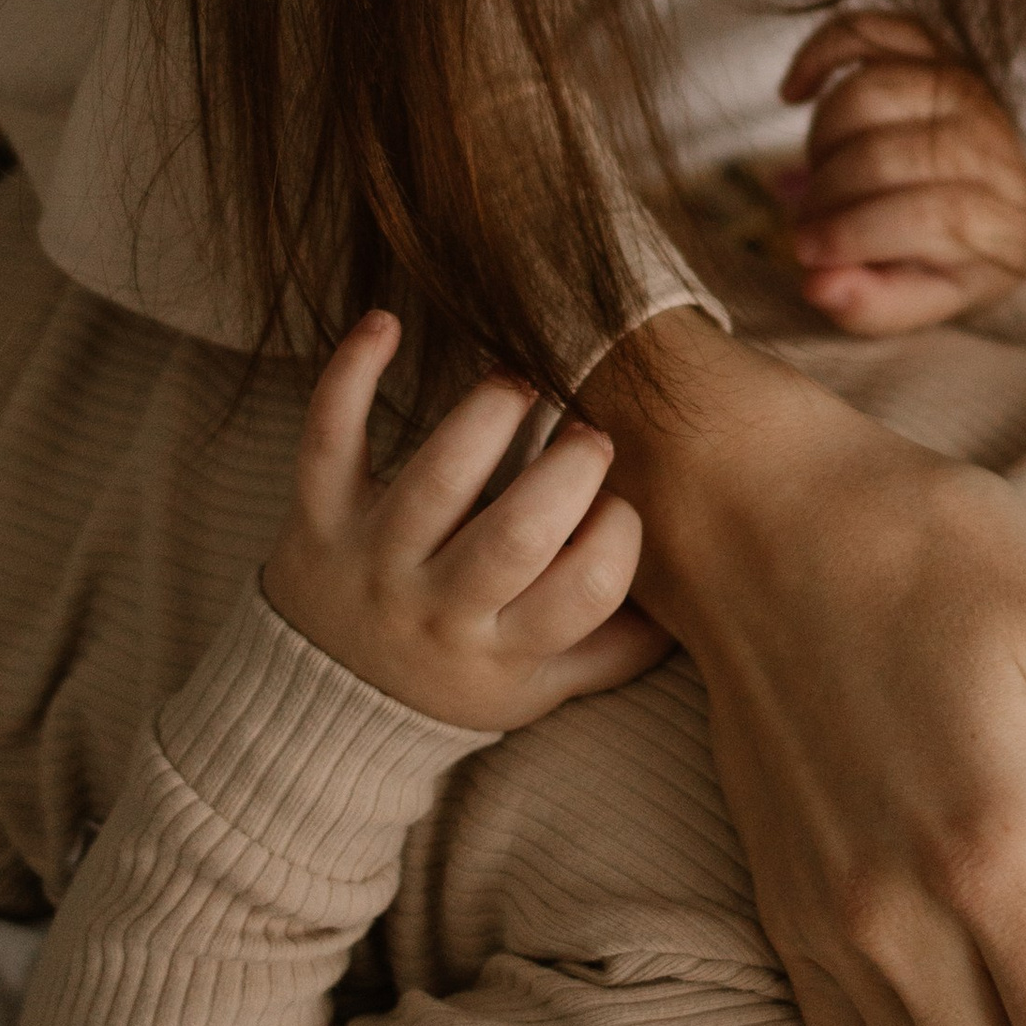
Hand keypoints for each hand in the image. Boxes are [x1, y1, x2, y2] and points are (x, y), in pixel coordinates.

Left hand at [264, 314, 670, 730]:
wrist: (324, 703)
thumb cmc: (458, 673)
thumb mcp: (541, 686)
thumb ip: (622, 645)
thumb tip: (706, 584)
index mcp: (502, 651)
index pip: (586, 591)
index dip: (620, 536)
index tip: (617, 506)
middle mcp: (437, 610)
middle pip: (515, 536)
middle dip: (568, 470)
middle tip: (588, 436)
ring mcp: (373, 559)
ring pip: (436, 479)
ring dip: (491, 415)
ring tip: (526, 382)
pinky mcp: (319, 515)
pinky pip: (328, 438)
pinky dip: (351, 374)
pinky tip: (387, 323)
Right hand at [774, 9, 1025, 337]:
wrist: (988, 199)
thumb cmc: (945, 258)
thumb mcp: (920, 300)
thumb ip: (872, 306)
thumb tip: (817, 285)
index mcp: (1001, 218)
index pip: (934, 213)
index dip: (858, 231)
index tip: (807, 251)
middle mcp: (993, 145)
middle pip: (891, 153)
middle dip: (829, 192)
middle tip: (807, 220)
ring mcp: (965, 89)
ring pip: (872, 92)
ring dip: (822, 138)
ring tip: (820, 175)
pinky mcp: (935, 50)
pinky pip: (873, 30)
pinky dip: (821, 51)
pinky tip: (792, 94)